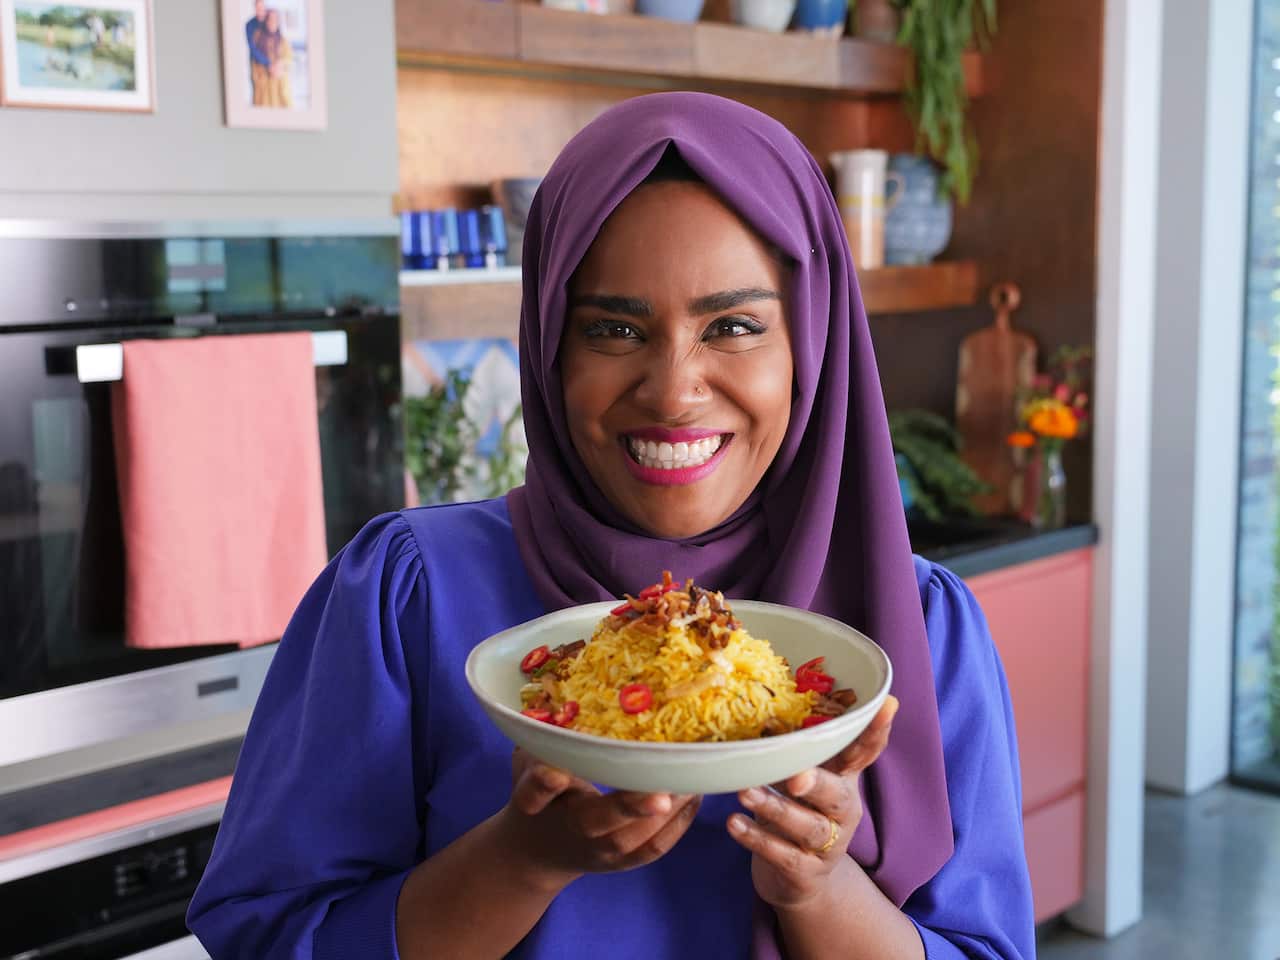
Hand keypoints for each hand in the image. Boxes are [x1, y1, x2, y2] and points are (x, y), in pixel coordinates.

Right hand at [493, 748, 701, 891]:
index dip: (544, 783)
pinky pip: (653, 848)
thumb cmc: (538, 790)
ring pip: (633, 839)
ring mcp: (597, 851)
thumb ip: (542, 735)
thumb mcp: (527, 759)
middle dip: (631, 806)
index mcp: (534, 802)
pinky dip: (679, 823)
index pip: (533, 792)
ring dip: (667, 811)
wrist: (537, 851)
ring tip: (691, 777)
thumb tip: (562, 688)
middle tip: (662, 790)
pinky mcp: (621, 863)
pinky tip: (694, 793)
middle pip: (596, 823)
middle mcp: (568, 829)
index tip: (556, 773)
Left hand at [727, 696, 898, 908]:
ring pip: (807, 826)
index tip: (888, 703)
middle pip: (837, 795)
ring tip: (745, 793)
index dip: (876, 730)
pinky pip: (782, 854)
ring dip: (774, 808)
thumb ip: (794, 750)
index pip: (865, 752)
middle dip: (817, 783)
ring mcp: (828, 844)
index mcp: (845, 779)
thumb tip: (767, 713)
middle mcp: (844, 810)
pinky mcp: (805, 871)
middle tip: (795, 775)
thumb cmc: (799, 810)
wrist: (801, 877)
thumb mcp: (804, 777)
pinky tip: (735, 824)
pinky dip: (757, 839)